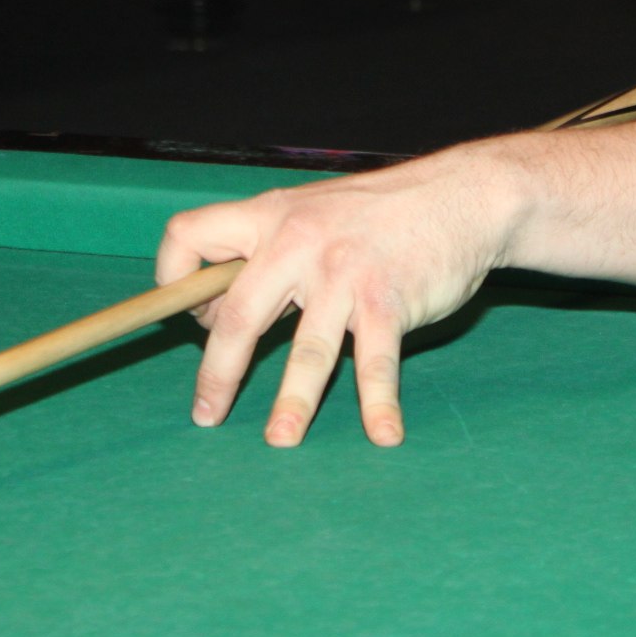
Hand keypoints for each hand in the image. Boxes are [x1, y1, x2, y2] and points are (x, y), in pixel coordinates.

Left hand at [154, 147, 518, 447]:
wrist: (460, 197)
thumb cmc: (381, 213)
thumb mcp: (314, 211)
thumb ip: (271, 250)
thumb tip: (224, 308)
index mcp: (270, 215)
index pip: (189, 235)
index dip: (175, 278)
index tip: (194, 316)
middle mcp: (300, 242)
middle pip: (238, 315)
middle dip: (219, 372)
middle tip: (207, 413)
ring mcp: (345, 274)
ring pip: (308, 351)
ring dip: (292, 403)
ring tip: (279, 439)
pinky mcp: (389, 300)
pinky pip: (376, 363)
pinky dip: (378, 404)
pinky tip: (384, 434)